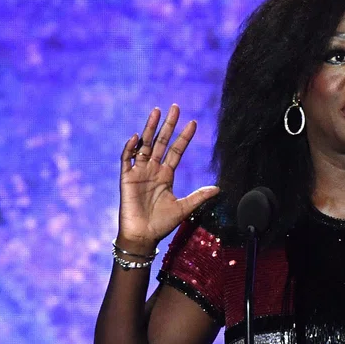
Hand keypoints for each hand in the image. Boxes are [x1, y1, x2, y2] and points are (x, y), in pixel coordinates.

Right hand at [117, 105, 218, 251]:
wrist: (143, 236)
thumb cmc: (162, 224)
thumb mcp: (184, 208)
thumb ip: (199, 197)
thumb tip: (218, 188)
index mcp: (166, 175)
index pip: (176, 151)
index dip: (184, 137)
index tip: (193, 123)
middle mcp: (153, 170)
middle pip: (162, 142)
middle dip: (168, 125)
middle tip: (175, 107)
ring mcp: (139, 172)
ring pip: (145, 145)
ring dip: (150, 128)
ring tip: (156, 112)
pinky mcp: (126, 178)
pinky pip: (127, 159)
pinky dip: (130, 148)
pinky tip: (137, 137)